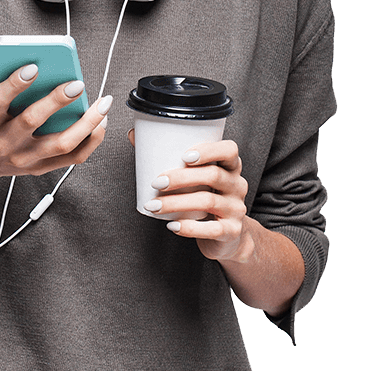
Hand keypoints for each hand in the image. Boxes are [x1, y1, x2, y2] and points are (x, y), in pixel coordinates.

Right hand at [0, 66, 110, 190]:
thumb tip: (5, 67)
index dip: (16, 83)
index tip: (34, 67)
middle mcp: (5, 141)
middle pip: (32, 121)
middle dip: (56, 101)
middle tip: (76, 84)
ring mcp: (24, 157)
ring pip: (60, 143)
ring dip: (85, 124)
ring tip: (102, 104)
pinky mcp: (40, 167)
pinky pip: (72, 158)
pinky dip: (91, 141)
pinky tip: (101, 122)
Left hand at [129, 133, 252, 263]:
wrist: (229, 236)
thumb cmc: (206, 197)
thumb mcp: (196, 177)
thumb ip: (168, 156)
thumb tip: (133, 135)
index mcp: (231, 166)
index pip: (230, 150)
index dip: (209, 150)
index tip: (184, 156)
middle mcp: (237, 185)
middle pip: (213, 175)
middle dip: (181, 178)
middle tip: (156, 182)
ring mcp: (236, 209)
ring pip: (208, 201)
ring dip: (176, 203)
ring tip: (154, 206)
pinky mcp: (231, 231)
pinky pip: (211, 229)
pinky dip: (189, 227)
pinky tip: (172, 225)